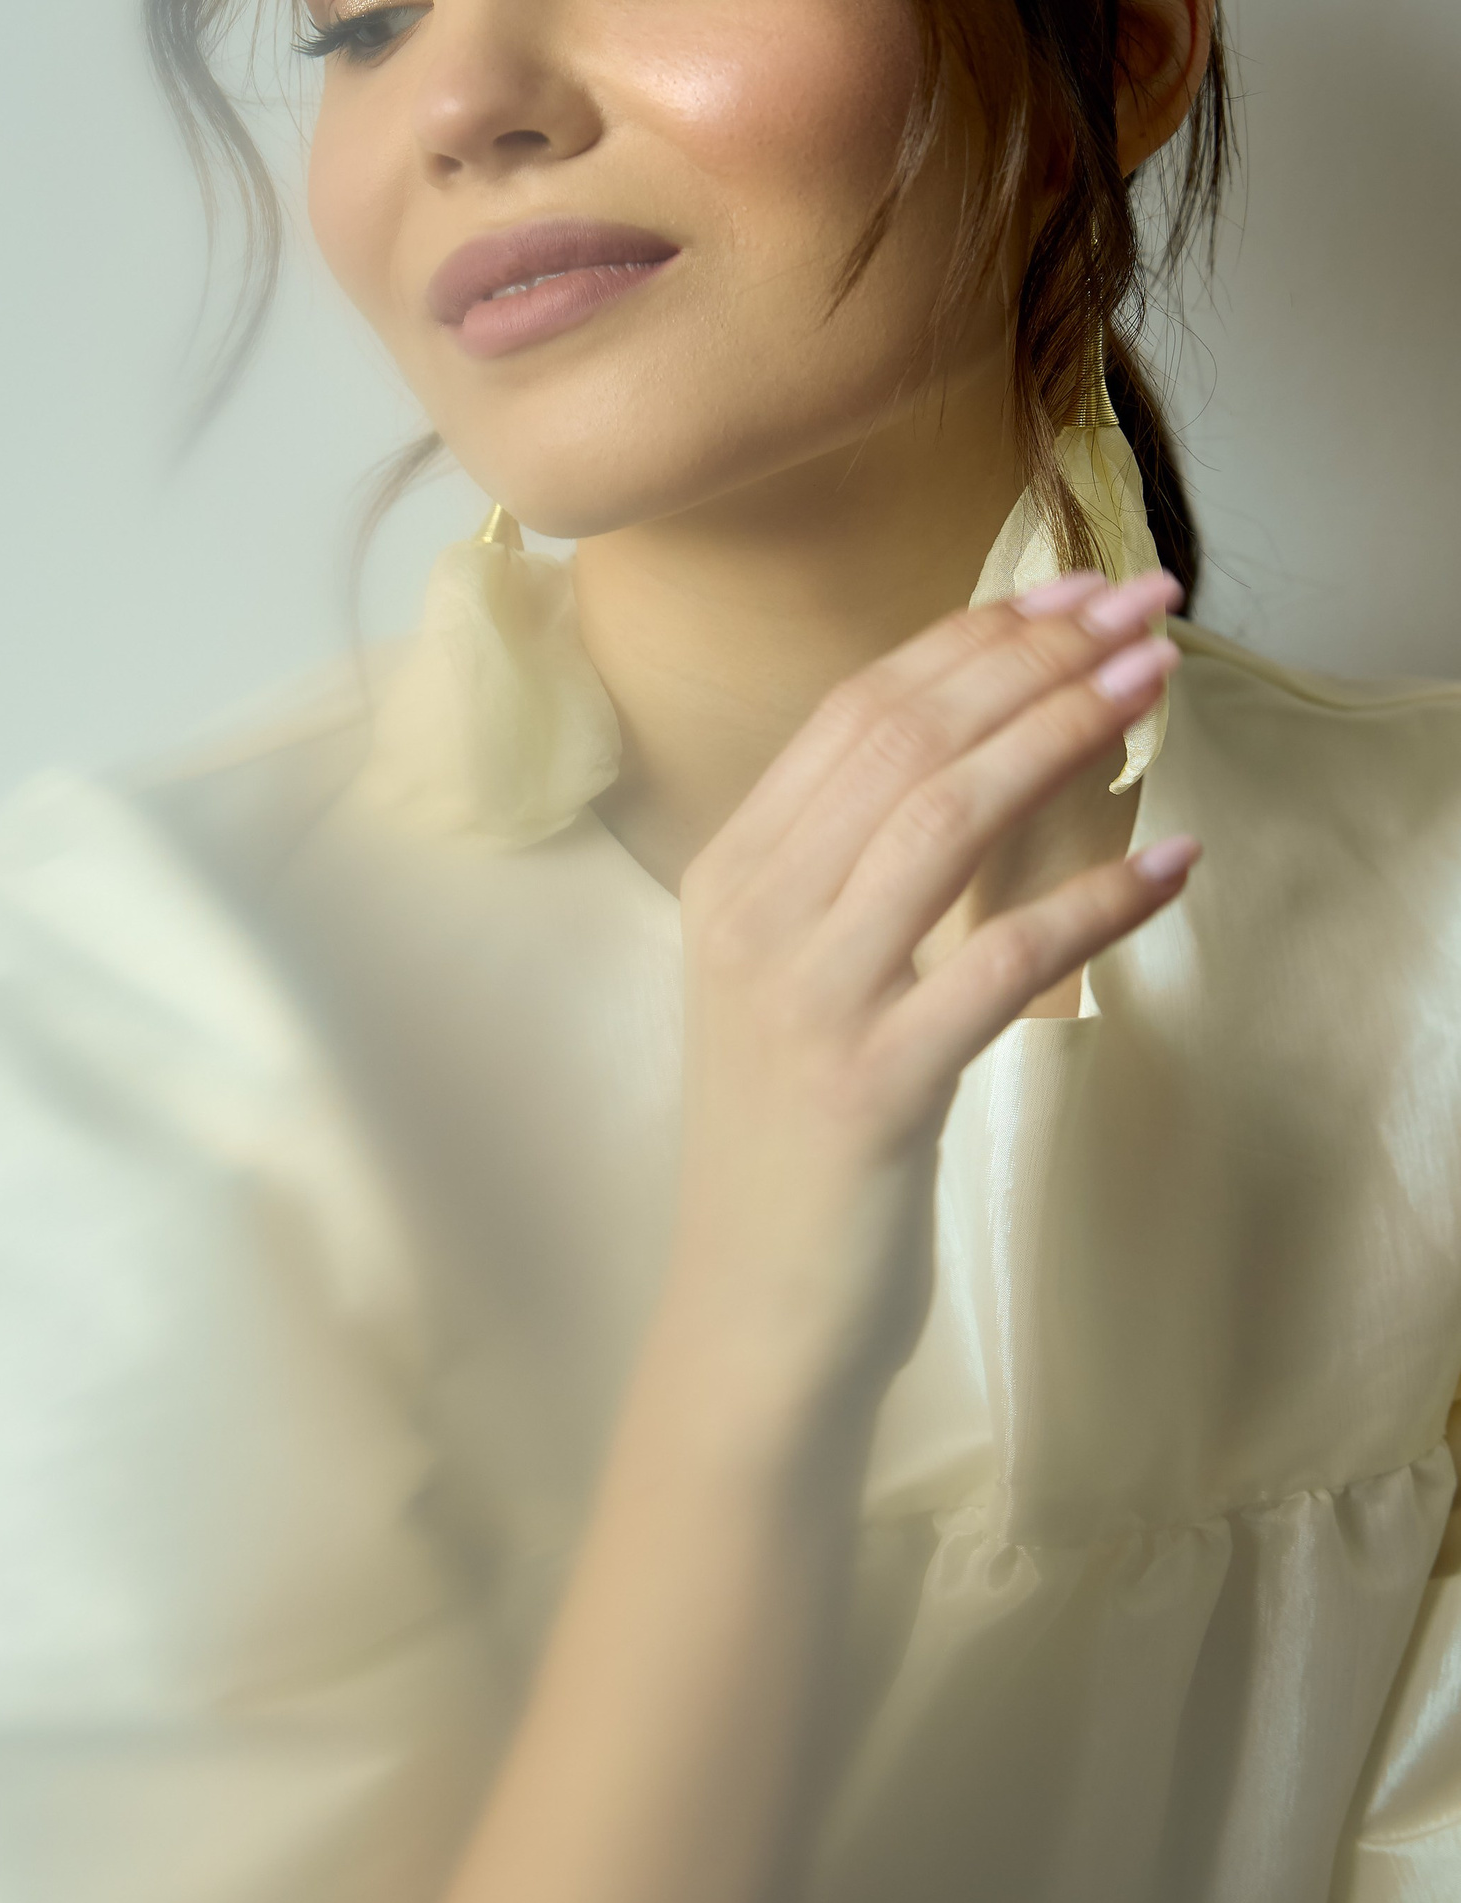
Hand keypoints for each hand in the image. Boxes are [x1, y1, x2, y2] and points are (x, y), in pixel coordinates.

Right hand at [663, 567, 1194, 1426]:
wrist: (751, 1313)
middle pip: (903, 740)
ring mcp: (805, 1001)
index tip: (1073, 589)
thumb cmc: (793, 1143)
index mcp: (730, 877)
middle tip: (1142, 604)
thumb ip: (853, 872)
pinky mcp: (872, 1086)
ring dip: (1061, 734)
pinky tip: (1172, 861)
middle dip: (1034, 655)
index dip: (972, 635)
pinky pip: (1001, 964)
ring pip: (942, 821)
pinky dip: (1095, 902)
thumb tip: (978, 754)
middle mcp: (753, 919)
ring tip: (1155, 683)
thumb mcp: (794, 980)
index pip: (855, 710)